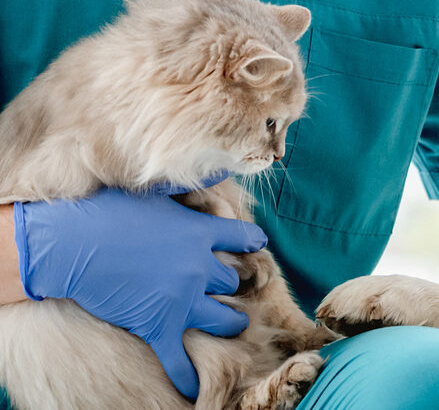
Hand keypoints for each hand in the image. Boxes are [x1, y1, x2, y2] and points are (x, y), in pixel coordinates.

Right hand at [13, 186, 266, 399]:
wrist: (69, 242)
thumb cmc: (107, 210)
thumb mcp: (156, 189)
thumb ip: (192, 183)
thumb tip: (222, 165)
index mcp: (202, 232)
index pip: (245, 238)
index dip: (251, 242)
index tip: (255, 245)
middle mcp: (200, 267)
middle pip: (233, 281)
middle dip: (232, 283)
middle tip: (228, 286)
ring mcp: (182, 298)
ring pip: (224, 318)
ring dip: (230, 322)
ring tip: (233, 324)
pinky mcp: (158, 324)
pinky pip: (180, 358)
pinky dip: (188, 376)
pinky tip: (196, 390)